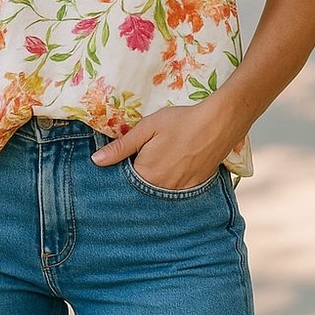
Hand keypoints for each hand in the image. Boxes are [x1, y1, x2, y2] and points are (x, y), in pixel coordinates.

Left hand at [90, 101, 239, 189]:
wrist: (218, 124)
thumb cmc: (179, 122)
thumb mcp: (147, 128)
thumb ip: (121, 147)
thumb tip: (96, 161)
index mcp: (146, 174)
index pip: (125, 182)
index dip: (123, 170)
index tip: (126, 159)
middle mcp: (162, 189)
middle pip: (141, 189)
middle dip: (138, 177)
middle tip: (145, 156)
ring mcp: (180, 191)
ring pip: (158, 192)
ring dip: (154, 182)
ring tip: (161, 160)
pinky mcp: (194, 188)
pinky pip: (176, 192)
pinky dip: (171, 183)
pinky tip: (175, 166)